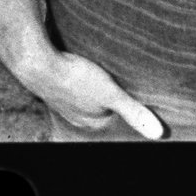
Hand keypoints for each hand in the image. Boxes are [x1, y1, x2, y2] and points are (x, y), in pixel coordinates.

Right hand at [12, 43, 164, 138]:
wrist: (36, 63)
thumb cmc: (74, 79)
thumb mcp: (111, 94)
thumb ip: (134, 111)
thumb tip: (159, 134)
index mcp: (90, 121)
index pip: (115, 115)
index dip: (126, 101)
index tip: (134, 88)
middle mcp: (75, 114)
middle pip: (100, 105)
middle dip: (110, 93)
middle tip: (119, 76)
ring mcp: (62, 98)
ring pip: (85, 92)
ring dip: (93, 82)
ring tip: (101, 68)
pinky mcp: (53, 81)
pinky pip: (71, 79)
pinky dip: (78, 73)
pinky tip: (80, 61)